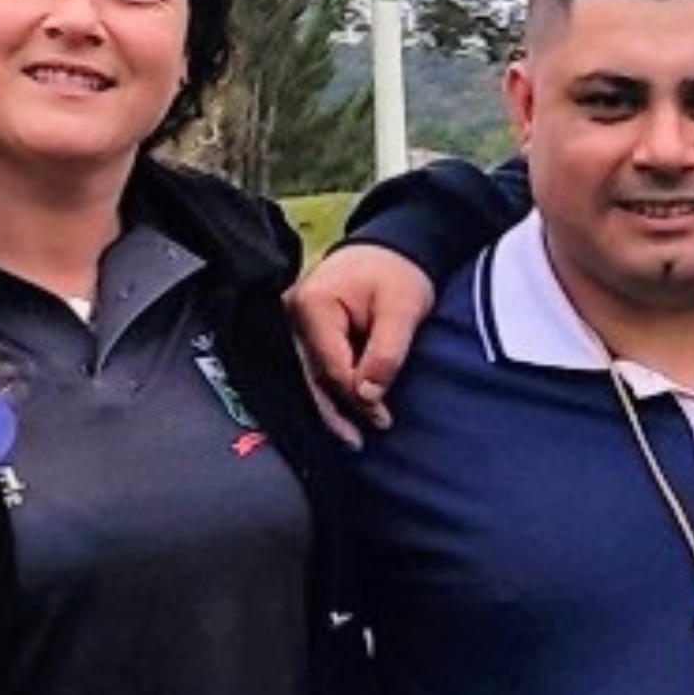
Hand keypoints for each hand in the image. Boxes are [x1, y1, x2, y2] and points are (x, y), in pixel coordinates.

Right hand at [295, 241, 437, 439]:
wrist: (389, 250)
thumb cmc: (398, 274)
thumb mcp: (403, 308)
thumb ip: (386, 352)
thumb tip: (367, 396)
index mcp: (312, 306)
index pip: (331, 366)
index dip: (356, 397)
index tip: (382, 419)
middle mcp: (290, 316)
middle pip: (310, 376)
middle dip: (334, 413)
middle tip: (357, 444)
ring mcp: (290, 324)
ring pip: (306, 376)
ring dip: (328, 407)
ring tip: (350, 438)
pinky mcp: (300, 332)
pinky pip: (310, 368)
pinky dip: (325, 391)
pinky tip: (338, 415)